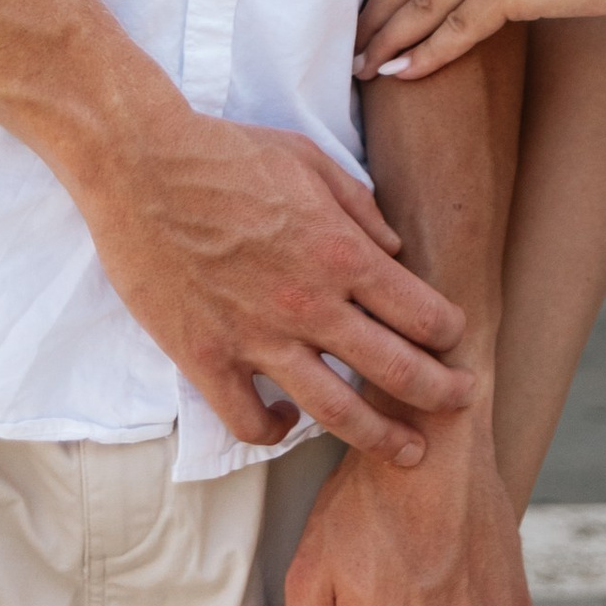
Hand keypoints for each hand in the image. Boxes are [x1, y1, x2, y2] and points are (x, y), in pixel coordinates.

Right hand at [77, 101, 474, 462]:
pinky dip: (275, 433)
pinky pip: (249, 421)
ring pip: (335, 412)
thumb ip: (359, 207)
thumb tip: (393, 250)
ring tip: (409, 452)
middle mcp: (309, 303)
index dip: (448, 331)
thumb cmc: (225, 153)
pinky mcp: (207, 360)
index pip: (418, 310)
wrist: (142, 165)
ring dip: (381, 437)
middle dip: (440, 392)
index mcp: (339, 250)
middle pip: (394, 369)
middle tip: (463, 401)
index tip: (458, 340)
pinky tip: (287, 425)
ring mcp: (257, 338)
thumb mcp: (309, 160)